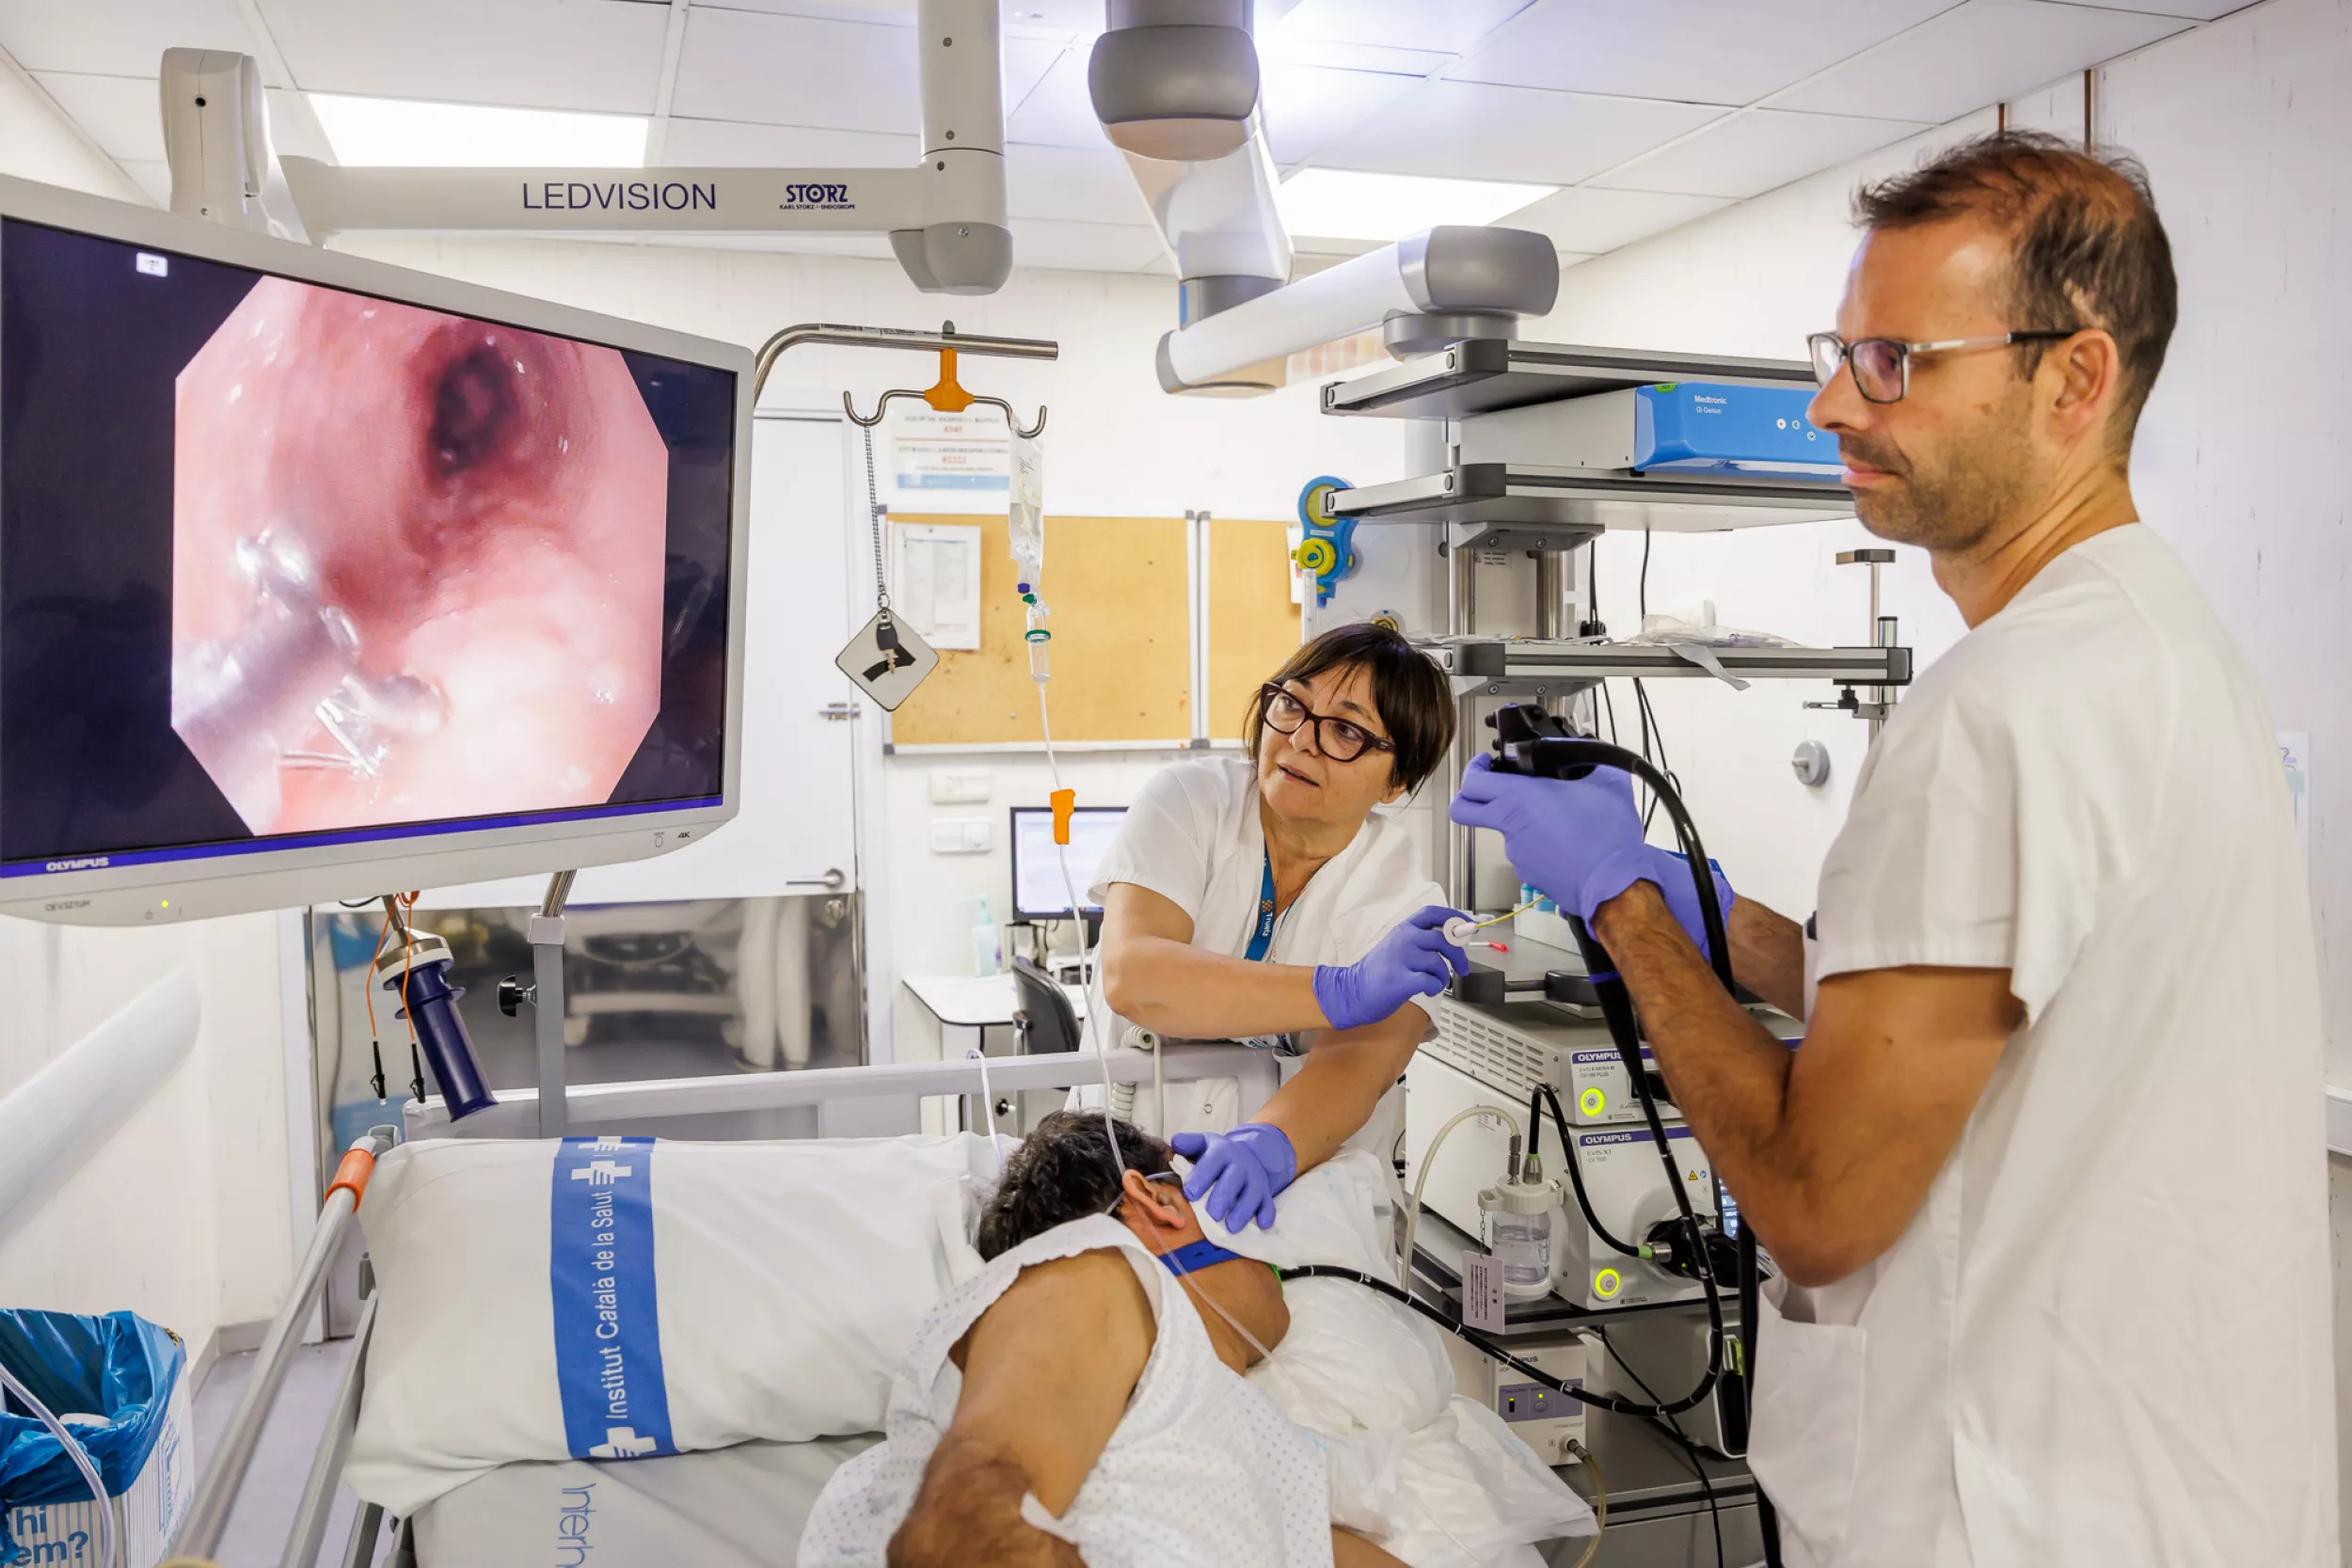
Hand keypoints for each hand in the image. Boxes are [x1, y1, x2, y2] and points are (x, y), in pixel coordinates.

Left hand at [1169, 1123, 1296, 1230]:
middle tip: (1212, 1213)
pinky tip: (1262, 1225)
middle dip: (1223, 1197)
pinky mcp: (1265, 1194)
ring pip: (1252, 1195)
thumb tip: (1175, 1143)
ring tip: (1231, 1227)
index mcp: (1222, 1152)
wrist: (1248, 1156)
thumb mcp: (1204, 1143)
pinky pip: (1269, 1204)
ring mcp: (1255, 1180)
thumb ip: (1188, 1143)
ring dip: (1243, 1211)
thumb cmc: (1218, 1156)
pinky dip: (1267, 1214)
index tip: (1190, 1194)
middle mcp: (1241, 1165)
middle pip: (1233, 1181)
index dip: (1201, 1177)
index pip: (1212, 1163)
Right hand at [1312, 905, 1468, 1031]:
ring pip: (1439, 963)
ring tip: (1433, 982)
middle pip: (1444, 939)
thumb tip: (1453, 938)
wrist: (1353, 991)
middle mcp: (1404, 940)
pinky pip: (1432, 982)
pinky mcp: (1402, 981)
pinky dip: (1434, 988)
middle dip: (1459, 955)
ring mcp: (1402, 959)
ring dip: (1442, 976)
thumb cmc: (1378, 971)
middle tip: (1463, 968)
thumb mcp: (1397, 945)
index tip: (1467, 926)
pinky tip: (1426, 990)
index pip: (1433, 913)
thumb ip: (1421, 939)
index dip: (1454, 918)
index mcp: (1404, 929)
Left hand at [1449, 754, 1733, 954]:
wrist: (1616, 884)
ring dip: (1522, 821)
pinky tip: (1564, 840)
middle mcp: (1510, 827)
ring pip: (1505, 831)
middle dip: (1468, 797)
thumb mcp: (1608, 781)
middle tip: (1489, 786)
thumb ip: (1592, 758)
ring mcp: (1516, 854)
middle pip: (1465, 811)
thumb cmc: (1608, 836)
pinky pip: (1526, 852)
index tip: (1487, 762)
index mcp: (1519, 799)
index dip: (1474, 768)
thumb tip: (1587, 751)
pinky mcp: (1529, 874)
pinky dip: (1538, 844)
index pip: (1472, 781)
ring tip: (1556, 817)